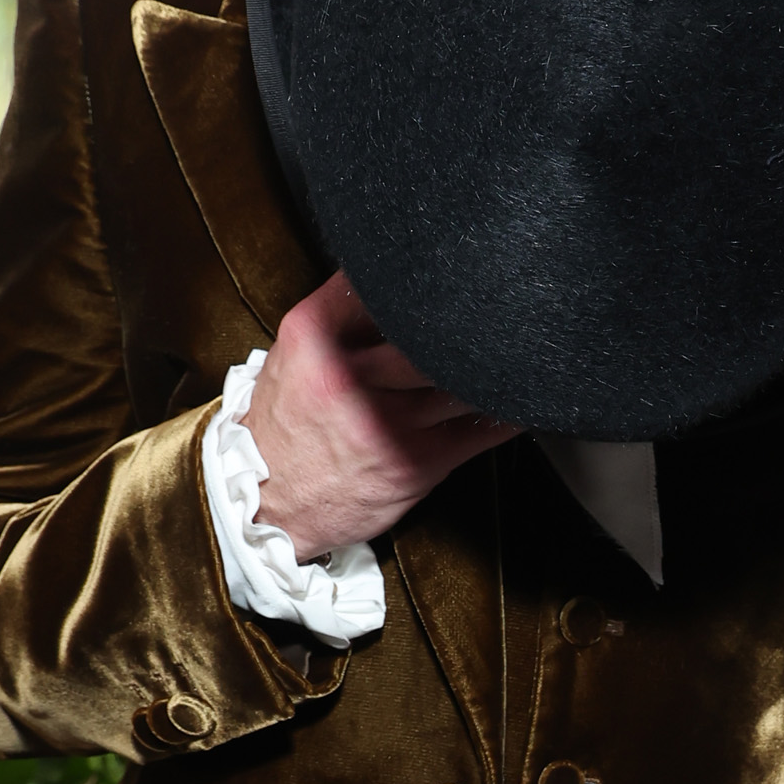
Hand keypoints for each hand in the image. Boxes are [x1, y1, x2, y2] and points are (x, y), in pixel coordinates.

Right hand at [244, 273, 513, 558]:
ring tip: (510, 351)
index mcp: (314, 337)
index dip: (428, 277)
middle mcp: (350, 375)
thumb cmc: (285, 427)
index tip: (453, 276)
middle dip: (470, 317)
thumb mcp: (293, 354)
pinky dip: (506, 410)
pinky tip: (514, 397)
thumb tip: (397, 277)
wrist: (268, 507)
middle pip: (434, 327)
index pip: (384, 283)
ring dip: (491, 365)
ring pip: (464, 376)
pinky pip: (482, 428)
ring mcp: (387, 421)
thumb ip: (339, 312)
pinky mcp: (418, 462)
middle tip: (497, 307)